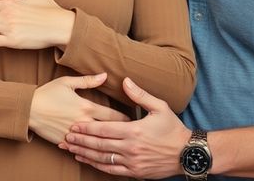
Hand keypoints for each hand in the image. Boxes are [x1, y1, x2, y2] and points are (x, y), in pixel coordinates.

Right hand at [30, 73, 129, 144]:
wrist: (28, 109)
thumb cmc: (47, 93)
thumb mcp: (67, 82)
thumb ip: (88, 80)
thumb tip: (104, 75)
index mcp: (86, 106)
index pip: (113, 115)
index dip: (125, 119)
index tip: (133, 121)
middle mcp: (83, 122)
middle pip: (109, 131)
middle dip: (121, 133)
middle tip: (131, 135)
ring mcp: (74, 134)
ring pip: (97, 143)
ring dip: (108, 144)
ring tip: (119, 146)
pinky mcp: (65, 142)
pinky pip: (82, 149)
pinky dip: (90, 150)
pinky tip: (98, 152)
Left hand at [61, 77, 190, 178]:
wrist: (187, 153)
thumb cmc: (173, 129)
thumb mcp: (160, 107)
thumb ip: (140, 95)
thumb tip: (125, 80)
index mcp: (134, 131)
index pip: (104, 129)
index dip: (87, 128)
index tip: (74, 125)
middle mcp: (131, 148)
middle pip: (99, 145)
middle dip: (80, 141)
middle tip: (66, 137)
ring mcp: (132, 162)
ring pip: (102, 159)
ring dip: (85, 154)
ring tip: (71, 149)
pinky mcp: (135, 172)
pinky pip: (111, 170)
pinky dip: (97, 166)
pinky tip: (87, 161)